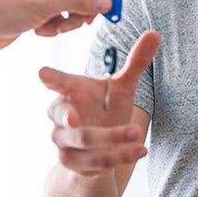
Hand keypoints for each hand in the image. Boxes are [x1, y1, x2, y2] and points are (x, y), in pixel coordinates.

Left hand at [0, 0, 114, 53]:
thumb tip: (106, 1)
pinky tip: (40, 31)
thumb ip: (80, 2)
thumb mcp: (46, 5)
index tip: (109, 6)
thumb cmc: (0, 9)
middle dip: (80, 9)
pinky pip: (56, 17)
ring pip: (68, 7)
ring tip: (54, 28)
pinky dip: (53, 26)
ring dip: (66, 21)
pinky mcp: (33, 10)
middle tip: (83, 23)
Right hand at [40, 30, 160, 175]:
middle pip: (63, 116)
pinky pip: (96, 161)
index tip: (42, 73)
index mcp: (71, 92)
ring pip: (84, 141)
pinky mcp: (73, 162)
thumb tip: (155, 33)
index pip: (57, 83)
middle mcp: (62, 117)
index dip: (50, 78)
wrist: (99, 149)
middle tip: (75, 119)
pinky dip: (120, 156)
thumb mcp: (122, 87)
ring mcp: (65, 141)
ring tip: (137, 133)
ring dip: (111, 138)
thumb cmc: (105, 109)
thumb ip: (136, 63)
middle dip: (70, 118)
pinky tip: (140, 150)